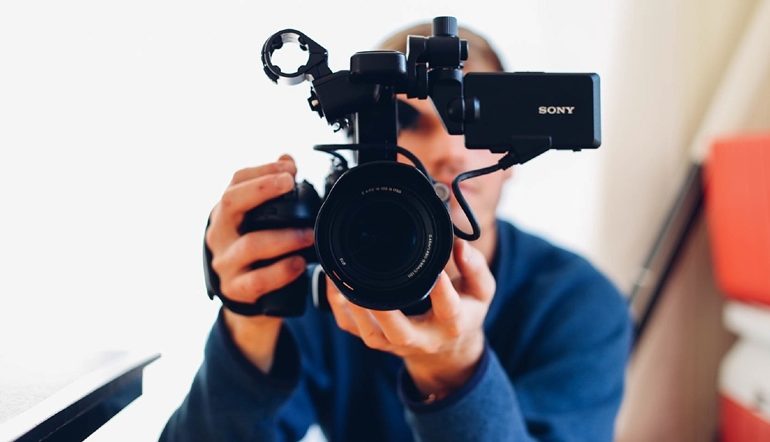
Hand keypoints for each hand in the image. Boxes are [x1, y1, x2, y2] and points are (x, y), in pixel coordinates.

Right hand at [206, 154, 314, 371]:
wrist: (243, 297)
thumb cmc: (253, 250)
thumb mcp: (256, 220)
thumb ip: (271, 191)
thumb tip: (287, 158)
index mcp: (225, 213)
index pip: (236, 182)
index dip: (262, 170)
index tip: (289, 168)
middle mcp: (219, 233)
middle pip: (230, 203)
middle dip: (261, 190)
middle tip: (290, 184)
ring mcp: (225, 263)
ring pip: (250, 245)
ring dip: (283, 236)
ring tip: (309, 234)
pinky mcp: (236, 290)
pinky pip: (257, 280)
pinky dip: (280, 272)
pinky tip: (298, 264)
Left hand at [326, 238, 495, 399]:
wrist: (446, 351)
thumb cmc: (463, 313)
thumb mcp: (481, 291)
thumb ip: (474, 267)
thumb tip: (459, 244)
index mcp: (452, 323)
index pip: (448, 308)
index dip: (442, 291)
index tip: (437, 271)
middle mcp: (422, 338)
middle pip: (400, 332)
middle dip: (384, 312)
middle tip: (371, 284)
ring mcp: (395, 343)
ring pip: (371, 333)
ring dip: (355, 309)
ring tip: (343, 280)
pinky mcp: (376, 340)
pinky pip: (352, 327)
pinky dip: (340, 307)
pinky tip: (333, 284)